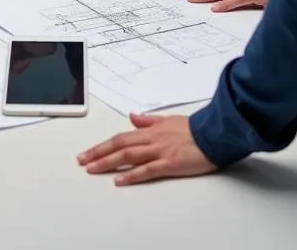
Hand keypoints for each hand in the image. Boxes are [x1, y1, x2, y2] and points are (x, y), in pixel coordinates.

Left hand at [77, 113, 216, 184]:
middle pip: (119, 145)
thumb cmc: (194, 128)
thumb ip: (148, 120)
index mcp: (150, 130)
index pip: (121, 137)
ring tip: (92, 169)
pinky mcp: (170, 163)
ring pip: (128, 156)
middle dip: (99, 153)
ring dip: (108, 162)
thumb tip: (132, 117)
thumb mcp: (168, 119)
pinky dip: (132, 175)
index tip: (89, 152)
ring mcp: (160, 151)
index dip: (103, 144)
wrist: (214, 133)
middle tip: (82, 161)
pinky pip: (147, 170)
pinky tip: (119, 180)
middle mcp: (151, 139)